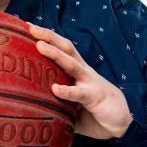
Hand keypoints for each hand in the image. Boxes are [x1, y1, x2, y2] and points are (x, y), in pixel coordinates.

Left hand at [28, 23, 132, 138]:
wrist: (120, 121)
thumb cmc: (89, 108)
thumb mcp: (68, 99)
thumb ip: (51, 97)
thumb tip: (26, 100)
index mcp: (75, 68)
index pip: (60, 47)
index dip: (46, 36)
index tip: (27, 26)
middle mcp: (82, 71)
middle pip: (65, 47)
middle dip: (48, 36)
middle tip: (31, 28)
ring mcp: (89, 82)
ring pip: (71, 64)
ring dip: (55, 54)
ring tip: (40, 46)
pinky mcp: (95, 97)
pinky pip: (79, 93)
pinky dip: (67, 91)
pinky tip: (56, 89)